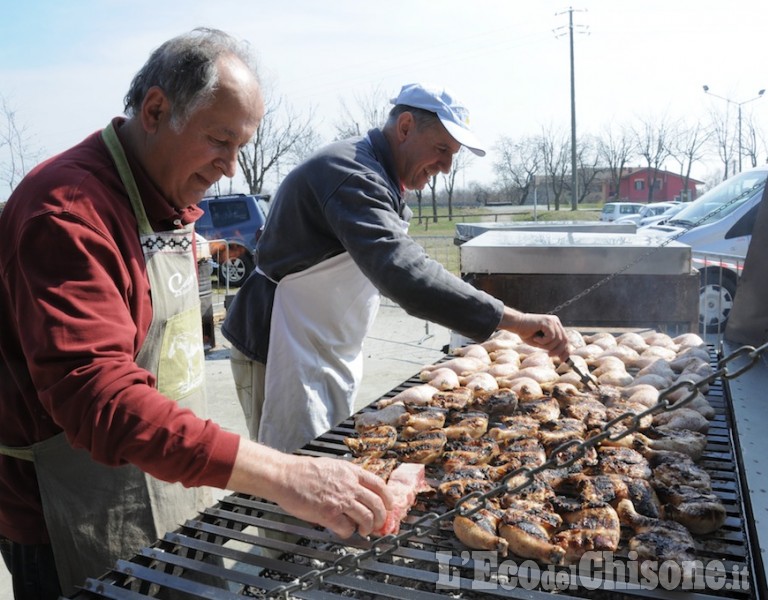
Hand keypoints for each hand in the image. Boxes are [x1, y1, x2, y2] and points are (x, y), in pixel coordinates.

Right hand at [276, 456, 393, 537]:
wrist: (285, 476)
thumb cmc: (303, 471)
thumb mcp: (332, 465)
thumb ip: (347, 476)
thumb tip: (357, 487)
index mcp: (351, 472)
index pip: (379, 485)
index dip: (387, 498)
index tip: (389, 506)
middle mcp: (350, 486)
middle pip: (377, 504)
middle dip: (381, 517)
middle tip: (378, 524)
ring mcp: (340, 500)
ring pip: (367, 518)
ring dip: (368, 528)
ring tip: (363, 530)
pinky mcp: (329, 514)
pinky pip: (347, 528)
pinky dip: (348, 532)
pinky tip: (343, 530)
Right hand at [499, 308, 569, 361]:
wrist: (516, 323)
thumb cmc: (526, 333)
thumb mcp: (541, 343)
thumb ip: (551, 346)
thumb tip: (562, 357)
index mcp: (556, 325)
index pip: (566, 339)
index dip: (566, 351)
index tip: (562, 360)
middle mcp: (556, 322)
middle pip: (565, 340)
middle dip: (558, 350)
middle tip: (549, 355)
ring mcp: (552, 321)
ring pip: (558, 339)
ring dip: (547, 346)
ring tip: (538, 343)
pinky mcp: (548, 322)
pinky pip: (551, 337)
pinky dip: (543, 341)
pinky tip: (535, 338)